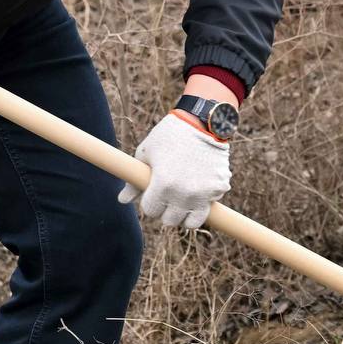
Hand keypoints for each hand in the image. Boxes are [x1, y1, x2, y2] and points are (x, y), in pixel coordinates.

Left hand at [118, 111, 230, 228]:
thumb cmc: (169, 135)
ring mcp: (204, 192)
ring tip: (184, 201)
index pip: (151, 211)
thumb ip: (134, 181)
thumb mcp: (146, 154)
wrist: (202, 121)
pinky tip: (201, 183)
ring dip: (186, 214)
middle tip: (168, 196)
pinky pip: (210, 205)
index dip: (150, 203)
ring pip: (192, 222)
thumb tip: (122, 200)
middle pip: (170, 221)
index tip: (153, 194)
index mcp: (163, 185)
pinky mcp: (220, 187)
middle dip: (166, 210)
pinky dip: (206, 199)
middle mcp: (184, 193)